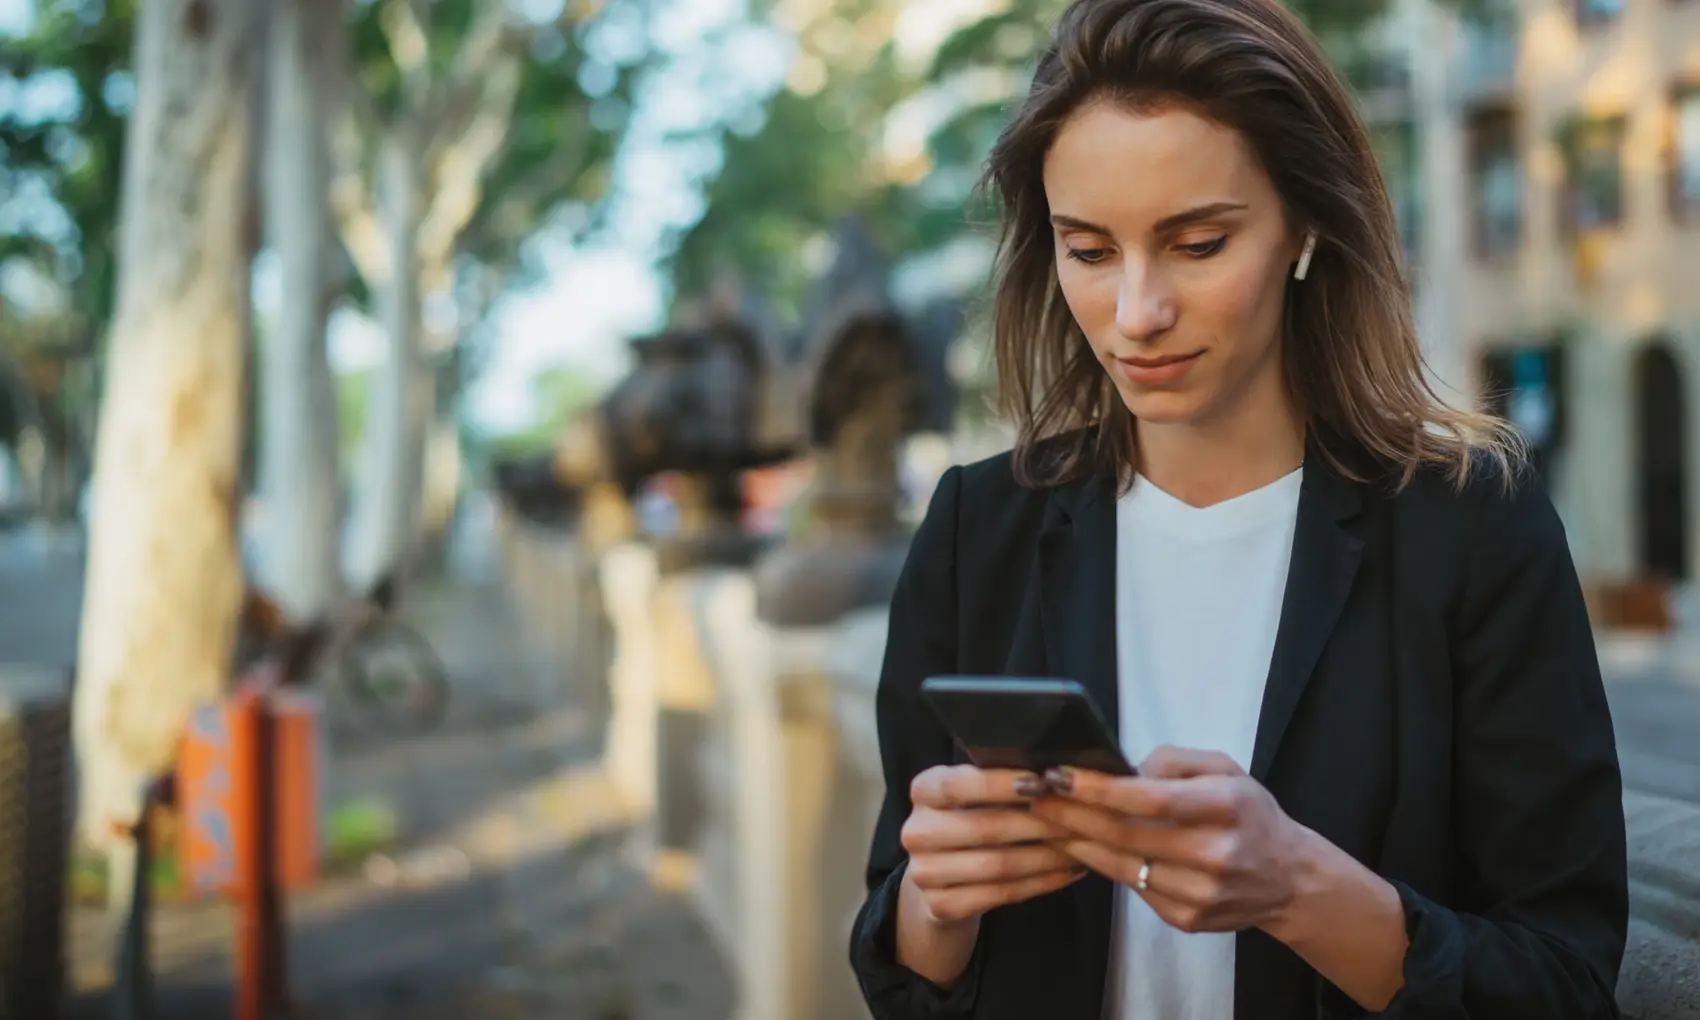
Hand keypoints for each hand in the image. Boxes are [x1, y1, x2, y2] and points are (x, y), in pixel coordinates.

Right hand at [899, 764, 1086, 926]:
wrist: (941, 875)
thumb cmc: (970, 818)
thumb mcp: (974, 792)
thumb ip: (1001, 779)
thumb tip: (1054, 772)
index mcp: (922, 791)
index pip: (957, 785)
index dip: (1000, 784)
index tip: (1043, 782)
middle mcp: (916, 831)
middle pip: (984, 828)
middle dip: (1039, 823)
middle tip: (1079, 819)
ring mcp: (924, 873)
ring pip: (998, 865)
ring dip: (1047, 856)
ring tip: (1080, 847)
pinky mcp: (941, 906)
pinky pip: (1002, 894)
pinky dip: (1041, 882)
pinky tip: (1067, 872)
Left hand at [1031, 746, 1319, 934]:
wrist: (1288, 878)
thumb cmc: (1249, 814)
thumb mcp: (1225, 769)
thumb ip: (1174, 761)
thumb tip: (1122, 770)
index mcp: (1227, 807)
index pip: (1150, 799)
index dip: (1099, 788)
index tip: (1060, 775)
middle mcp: (1215, 854)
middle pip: (1126, 834)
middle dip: (1072, 812)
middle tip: (1034, 795)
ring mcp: (1200, 893)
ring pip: (1121, 865)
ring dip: (1075, 841)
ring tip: (1045, 820)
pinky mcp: (1188, 919)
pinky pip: (1132, 888)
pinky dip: (1101, 865)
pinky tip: (1079, 846)